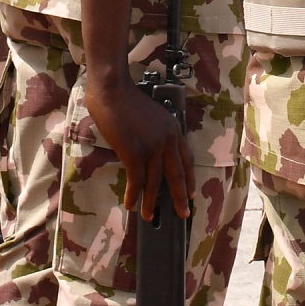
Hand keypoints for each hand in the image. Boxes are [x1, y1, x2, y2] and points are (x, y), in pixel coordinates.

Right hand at [87, 68, 190, 221]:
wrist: (113, 89)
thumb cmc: (125, 98)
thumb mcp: (150, 115)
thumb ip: (154, 133)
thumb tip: (149, 152)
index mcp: (173, 129)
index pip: (186, 159)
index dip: (189, 178)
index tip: (191, 193)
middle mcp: (167, 140)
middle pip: (176, 175)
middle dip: (180, 197)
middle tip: (184, 213)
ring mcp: (152, 147)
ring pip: (155, 182)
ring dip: (151, 202)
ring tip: (148, 216)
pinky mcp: (135, 153)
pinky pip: (136, 181)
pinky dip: (134, 195)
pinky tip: (131, 204)